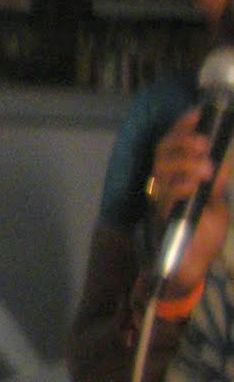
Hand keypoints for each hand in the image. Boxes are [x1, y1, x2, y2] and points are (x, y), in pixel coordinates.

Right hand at [145, 109, 231, 295]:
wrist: (189, 268)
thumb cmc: (201, 236)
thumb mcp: (215, 205)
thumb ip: (214, 184)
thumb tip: (222, 160)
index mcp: (174, 177)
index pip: (172, 145)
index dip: (181, 128)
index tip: (197, 114)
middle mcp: (162, 184)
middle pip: (162, 153)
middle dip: (182, 142)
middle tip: (204, 142)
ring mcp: (160, 199)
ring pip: (162, 170)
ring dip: (184, 163)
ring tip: (206, 166)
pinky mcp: (161, 216)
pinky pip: (167, 195)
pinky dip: (181, 186)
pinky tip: (196, 183)